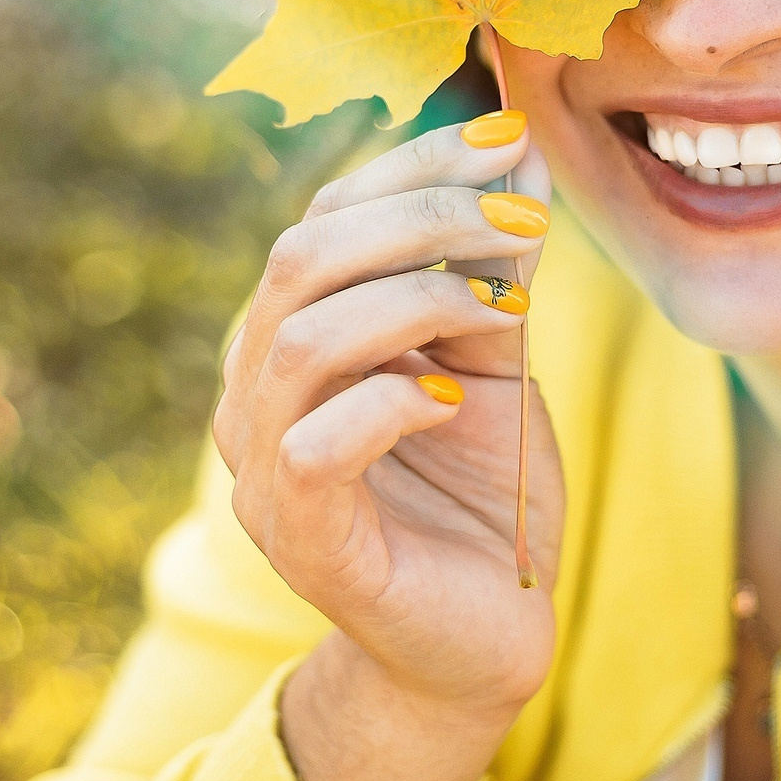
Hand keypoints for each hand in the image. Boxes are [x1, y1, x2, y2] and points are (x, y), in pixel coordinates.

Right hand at [212, 109, 562, 780]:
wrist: (486, 640)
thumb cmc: (482, 495)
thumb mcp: (498, 359)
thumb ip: (495, 268)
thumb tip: (519, 155)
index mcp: (292, 337)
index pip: (322, 218)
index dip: (410, 166)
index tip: (506, 140)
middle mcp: (257, 396)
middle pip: (301, 260)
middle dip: (421, 219)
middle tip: (523, 222)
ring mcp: (266, 472)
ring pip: (301, 339)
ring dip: (417, 299)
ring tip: (508, 312)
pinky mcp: (303, 541)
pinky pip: (318, 445)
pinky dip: (393, 401)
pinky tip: (455, 401)